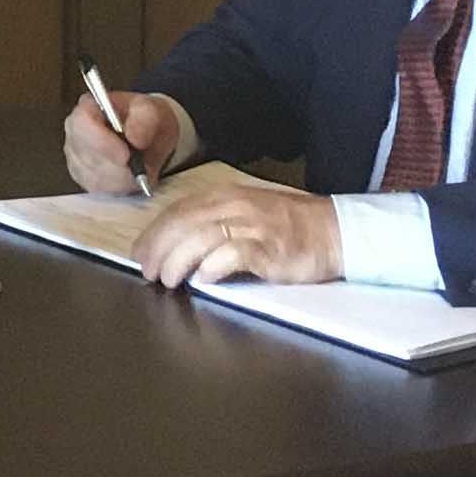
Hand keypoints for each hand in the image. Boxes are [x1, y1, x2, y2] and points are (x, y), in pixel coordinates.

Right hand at [64, 86, 177, 199]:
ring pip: (93, 175)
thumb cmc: (145, 120)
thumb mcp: (151, 111)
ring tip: (139, 170)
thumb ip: (144, 120)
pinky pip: (98, 188)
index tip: (126, 154)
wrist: (148, 136)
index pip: (82, 123)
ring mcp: (75, 157)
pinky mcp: (82, 177)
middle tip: (140, 166)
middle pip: (87, 154)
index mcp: (88, 107)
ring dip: (121, 178)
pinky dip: (119, 187)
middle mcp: (75, 132)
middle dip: (117, 165)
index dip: (102, 141)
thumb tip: (135, 139)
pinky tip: (130, 177)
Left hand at [134, 177, 343, 291]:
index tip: (140, 252)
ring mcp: (253, 226)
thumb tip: (178, 242)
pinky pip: (233, 255)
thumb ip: (215, 221)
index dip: (154, 232)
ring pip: (201, 238)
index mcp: (226, 195)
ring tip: (168, 280)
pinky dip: (213, 267)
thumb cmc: (289, 226)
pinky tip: (203, 280)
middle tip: (147, 271)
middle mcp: (235, 206)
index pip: (178, 210)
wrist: (335, 231)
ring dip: (178, 261)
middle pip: (183, 223)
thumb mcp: (247, 212)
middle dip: (159, 248)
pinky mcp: (269, 249)